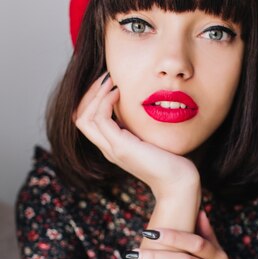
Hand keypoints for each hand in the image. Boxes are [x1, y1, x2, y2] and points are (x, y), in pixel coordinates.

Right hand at [73, 72, 199, 197]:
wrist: (178, 182)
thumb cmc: (171, 159)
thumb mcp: (150, 137)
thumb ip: (139, 124)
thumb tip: (139, 101)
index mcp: (112, 146)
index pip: (85, 119)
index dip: (91, 98)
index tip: (109, 82)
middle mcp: (107, 148)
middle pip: (78, 117)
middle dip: (89, 93)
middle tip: (106, 77)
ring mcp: (112, 149)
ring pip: (83, 117)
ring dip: (95, 94)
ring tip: (111, 81)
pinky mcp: (121, 147)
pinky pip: (100, 119)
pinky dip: (105, 102)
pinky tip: (119, 92)